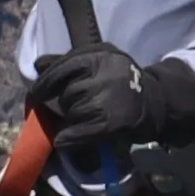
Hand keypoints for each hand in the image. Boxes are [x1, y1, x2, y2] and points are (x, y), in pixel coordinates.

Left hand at [29, 43, 194, 151]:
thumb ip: (68, 61)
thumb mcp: (99, 60)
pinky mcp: (112, 123)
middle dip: (65, 103)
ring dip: (72, 119)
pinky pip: (76, 133)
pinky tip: (65, 140)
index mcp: (98, 55)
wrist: (157, 102)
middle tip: (78, 107)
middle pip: (65, 94)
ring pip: (71, 113)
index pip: (60, 69)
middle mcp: (104, 74)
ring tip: (88, 118)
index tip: (37, 94)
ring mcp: (108, 99)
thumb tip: (37, 65)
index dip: (45, 84)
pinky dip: (68, 138)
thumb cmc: (121, 80)